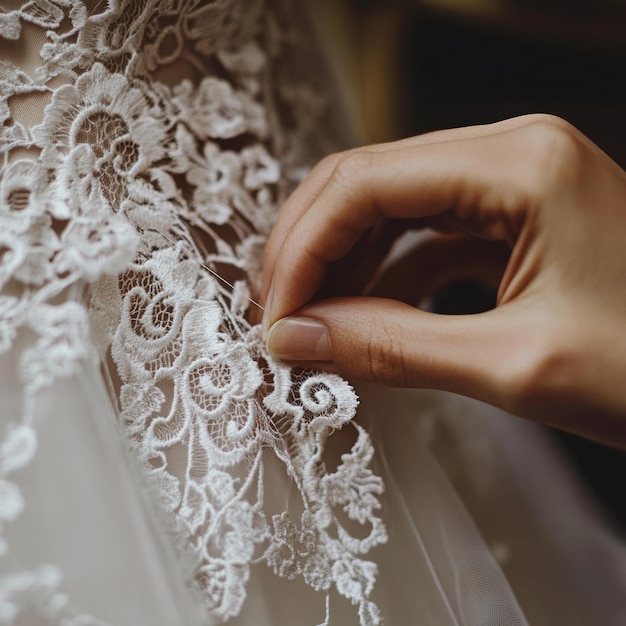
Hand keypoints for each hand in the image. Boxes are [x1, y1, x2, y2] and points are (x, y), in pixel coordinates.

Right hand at [260, 114, 625, 445]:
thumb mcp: (514, 366)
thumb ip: (392, 347)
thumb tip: (295, 340)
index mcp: (518, 163)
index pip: (365, 184)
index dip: (302, 250)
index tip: (274, 316)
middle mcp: (510, 152)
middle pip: (367, 181)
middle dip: (309, 248)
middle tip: (277, 315)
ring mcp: (511, 182)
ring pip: (389, 205)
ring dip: (341, 261)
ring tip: (311, 320)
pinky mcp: (512, 219)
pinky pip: (424, 233)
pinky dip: (383, 273)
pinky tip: (363, 313)